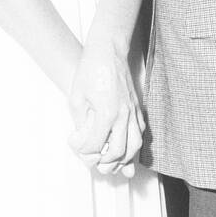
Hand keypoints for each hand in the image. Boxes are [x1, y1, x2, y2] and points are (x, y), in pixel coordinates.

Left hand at [66, 40, 144, 176]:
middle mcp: (123, 115)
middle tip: (96, 164)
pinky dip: (134, 144)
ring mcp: (133, 111)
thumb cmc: (90, 71)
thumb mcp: (76, 98)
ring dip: (125, 158)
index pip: (95, 145)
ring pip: (135, 144)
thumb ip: (81, 123)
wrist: (107, 51)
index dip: (82, 149)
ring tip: (114, 164)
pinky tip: (126, 147)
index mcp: (106, 113)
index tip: (74, 142)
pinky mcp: (137, 107)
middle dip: (106, 162)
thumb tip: (84, 139)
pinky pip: (140, 132)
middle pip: (118, 151)